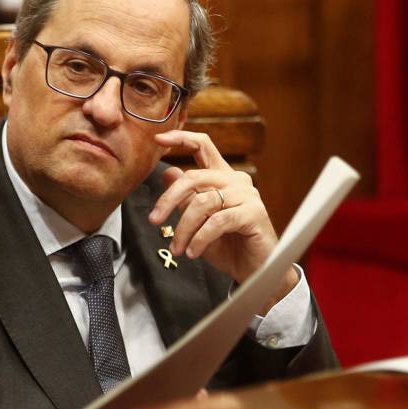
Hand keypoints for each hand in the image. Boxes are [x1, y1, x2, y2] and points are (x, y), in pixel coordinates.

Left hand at [149, 130, 298, 310]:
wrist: (253, 270)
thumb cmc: (226, 245)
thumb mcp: (197, 221)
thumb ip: (185, 198)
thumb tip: (167, 172)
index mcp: (221, 177)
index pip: (203, 146)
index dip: (181, 138)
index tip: (158, 138)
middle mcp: (235, 180)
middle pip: (194, 177)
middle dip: (168, 199)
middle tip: (154, 220)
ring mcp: (247, 195)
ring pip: (202, 203)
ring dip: (184, 229)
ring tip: (177, 249)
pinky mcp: (253, 213)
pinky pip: (217, 221)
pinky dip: (200, 239)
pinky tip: (192, 253)